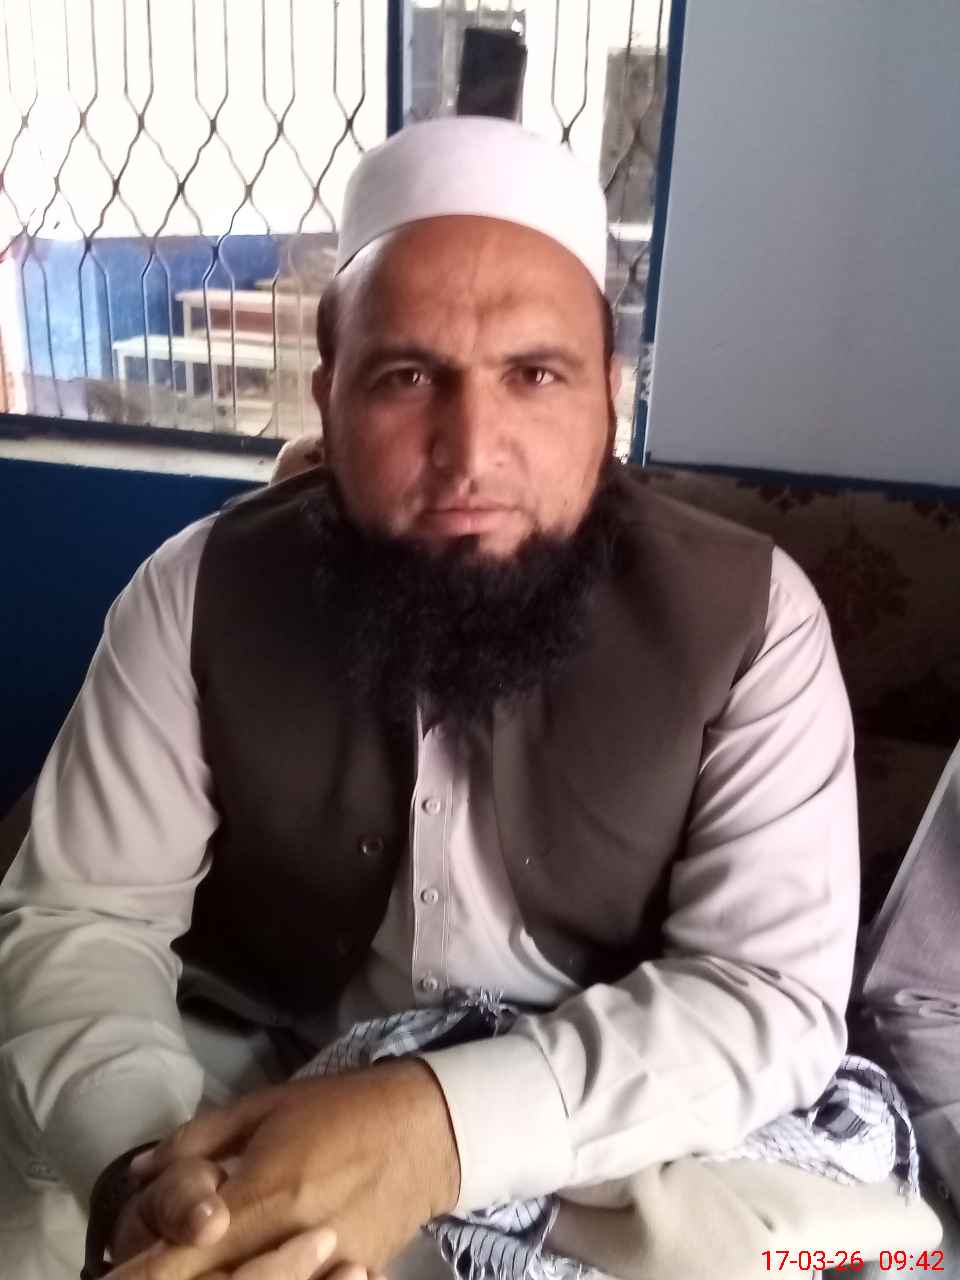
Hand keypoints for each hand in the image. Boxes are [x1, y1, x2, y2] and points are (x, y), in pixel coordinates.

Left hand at [125, 1060, 459, 1279]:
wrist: (429, 1125)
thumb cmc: (344, 1106)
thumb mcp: (268, 1105)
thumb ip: (200, 1139)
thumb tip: (142, 1171)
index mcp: (264, 1193)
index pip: (186, 1254)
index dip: (147, 1270)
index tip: (117, 1274)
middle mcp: (291, 1240)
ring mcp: (326, 1269)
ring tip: (211, 1273)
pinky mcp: (354, 1278)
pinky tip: (263, 1276)